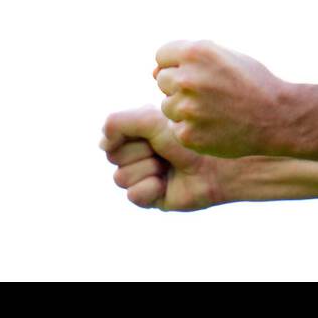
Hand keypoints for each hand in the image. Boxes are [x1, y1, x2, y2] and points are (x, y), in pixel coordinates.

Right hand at [99, 103, 225, 210]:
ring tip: (168, 166)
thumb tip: (101, 143)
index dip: (127, 136)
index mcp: (136, 132)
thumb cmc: (187, 139)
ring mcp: (141, 175)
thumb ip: (118, 122)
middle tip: (164, 150)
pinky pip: (133, 195)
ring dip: (148, 168)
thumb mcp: (151, 120)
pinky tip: (167, 182)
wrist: (216, 165)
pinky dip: (151, 187)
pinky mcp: (149, 197)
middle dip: (141, 151)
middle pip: (113, 157)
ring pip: (121, 178)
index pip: (109, 137)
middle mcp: (136, 154)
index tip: (151, 132)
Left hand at [153, 39, 288, 157]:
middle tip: (209, 94)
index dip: (178, 64)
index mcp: (197, 52)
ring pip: (168, 106)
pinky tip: (214, 126)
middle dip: (180, 86)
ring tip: (214, 110)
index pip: (162, 56)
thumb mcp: (226, 56)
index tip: (199, 74)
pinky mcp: (187, 134)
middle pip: (162, 80)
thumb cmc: (253, 83)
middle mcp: (188, 78)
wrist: (277, 117)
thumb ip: (191, 58)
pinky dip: (191, 129)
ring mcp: (186, 108)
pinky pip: (176, 128)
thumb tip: (155, 71)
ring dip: (184, 108)